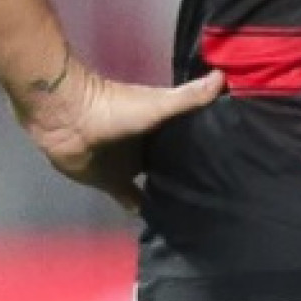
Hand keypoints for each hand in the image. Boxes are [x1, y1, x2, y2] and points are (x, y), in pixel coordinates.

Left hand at [18, 58, 225, 211]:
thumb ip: (189, 97)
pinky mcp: (112, 183)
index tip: (233, 167)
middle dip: (190, 177)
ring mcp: (129, 166)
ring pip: (155, 184)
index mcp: (159, 128)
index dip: (207, 152)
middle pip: (172, 164)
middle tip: (221, 198)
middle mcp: (147, 147)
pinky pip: (131, 199)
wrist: (67, 118)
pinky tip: (161, 224)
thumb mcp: (158, 104)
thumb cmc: (114, 107)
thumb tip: (224, 76)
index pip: (188, 142)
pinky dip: (143, 209)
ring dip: (169, 195)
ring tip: (199, 217)